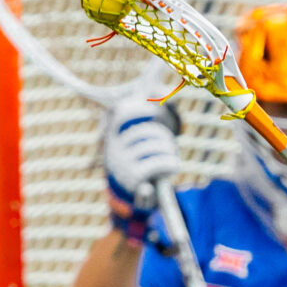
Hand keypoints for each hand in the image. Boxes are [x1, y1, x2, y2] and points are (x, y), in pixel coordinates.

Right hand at [103, 91, 180, 240]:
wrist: (129, 198)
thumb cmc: (140, 163)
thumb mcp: (138, 143)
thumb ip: (147, 119)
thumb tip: (162, 87)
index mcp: (114, 136)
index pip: (123, 114)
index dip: (141, 109)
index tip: (157, 110)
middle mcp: (114, 149)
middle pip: (145, 133)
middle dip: (164, 138)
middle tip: (170, 148)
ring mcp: (122, 165)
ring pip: (155, 149)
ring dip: (171, 155)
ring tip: (173, 163)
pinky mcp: (134, 181)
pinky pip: (156, 166)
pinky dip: (168, 166)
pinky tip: (170, 169)